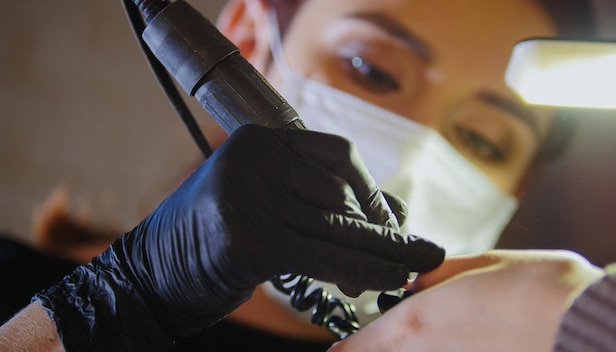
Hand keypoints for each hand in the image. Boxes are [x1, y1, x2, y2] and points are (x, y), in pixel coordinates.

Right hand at [34, 125, 443, 348]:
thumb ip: (315, 201)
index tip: (392, 221)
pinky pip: (322, 255)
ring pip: (337, 226)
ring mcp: (249, 196)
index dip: (371, 190)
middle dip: (381, 228)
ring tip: (414, 267)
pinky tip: (389, 278)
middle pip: (342, 192)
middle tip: (414, 253)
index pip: (337, 155)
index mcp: (259, 141)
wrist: (148, 278)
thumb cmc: (210, 242)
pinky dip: (361, 268)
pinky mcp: (250, 239)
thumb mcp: (263, 204)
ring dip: (383, 251)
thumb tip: (390, 214)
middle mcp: (254, 158)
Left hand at [329, 249, 602, 351]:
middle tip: (365, 343)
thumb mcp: (481, 264)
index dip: (348, 348)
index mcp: (423, 319)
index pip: (367, 342)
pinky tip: (452, 344)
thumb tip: (417, 280)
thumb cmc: (539, 288)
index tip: (337, 350)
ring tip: (416, 337)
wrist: (585, 325)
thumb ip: (439, 274)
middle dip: (373, 350)